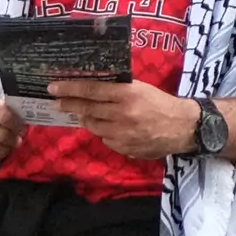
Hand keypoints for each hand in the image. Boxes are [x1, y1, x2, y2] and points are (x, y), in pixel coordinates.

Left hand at [55, 77, 206, 161]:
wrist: (182, 127)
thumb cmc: (160, 103)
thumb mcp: (141, 88)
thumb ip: (118, 89)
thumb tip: (91, 88)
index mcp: (128, 94)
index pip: (92, 90)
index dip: (70, 88)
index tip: (54, 87)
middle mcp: (123, 114)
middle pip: (88, 109)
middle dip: (69, 104)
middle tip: (56, 101)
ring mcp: (123, 133)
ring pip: (94, 126)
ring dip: (86, 119)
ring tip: (84, 114)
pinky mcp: (125, 148)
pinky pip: (106, 140)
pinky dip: (104, 133)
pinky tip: (110, 128)